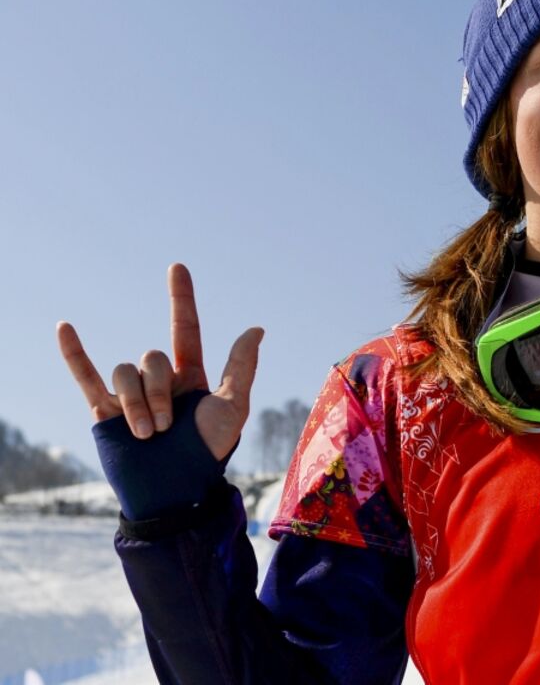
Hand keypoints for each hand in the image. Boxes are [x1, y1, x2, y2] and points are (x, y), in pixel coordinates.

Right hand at [57, 263, 262, 460]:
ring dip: (136, 402)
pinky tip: (65, 327)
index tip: (177, 268)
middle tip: (165, 425)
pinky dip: (75, 352)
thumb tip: (256, 328)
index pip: (185, 328)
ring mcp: (131, 396)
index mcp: (191, 377)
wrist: (174, 490)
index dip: (181, 298)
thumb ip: (240, 368)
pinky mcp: (105, 412)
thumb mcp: (232, 408)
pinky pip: (86, 376)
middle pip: (151, 358)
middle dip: (158, 390)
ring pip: (125, 372)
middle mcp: (160, 382)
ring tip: (146, 433)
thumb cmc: (208, 453)